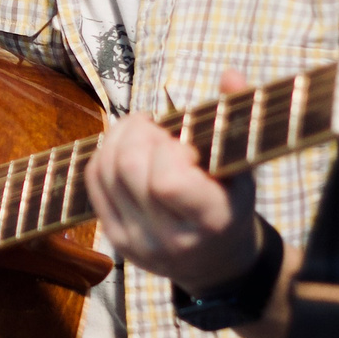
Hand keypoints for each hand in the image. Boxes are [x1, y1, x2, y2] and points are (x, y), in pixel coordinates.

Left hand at [85, 71, 270, 293]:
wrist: (217, 262)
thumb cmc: (232, 203)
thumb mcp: (244, 166)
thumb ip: (237, 118)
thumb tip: (230, 74)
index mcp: (211, 221)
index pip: (166, 181)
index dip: (167, 148)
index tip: (184, 141)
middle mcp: (169, 239)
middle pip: (128, 169)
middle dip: (139, 133)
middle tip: (158, 126)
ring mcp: (137, 242)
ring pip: (105, 171)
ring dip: (118, 137)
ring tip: (142, 129)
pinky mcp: (115, 239)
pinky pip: (94, 183)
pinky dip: (104, 154)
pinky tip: (126, 146)